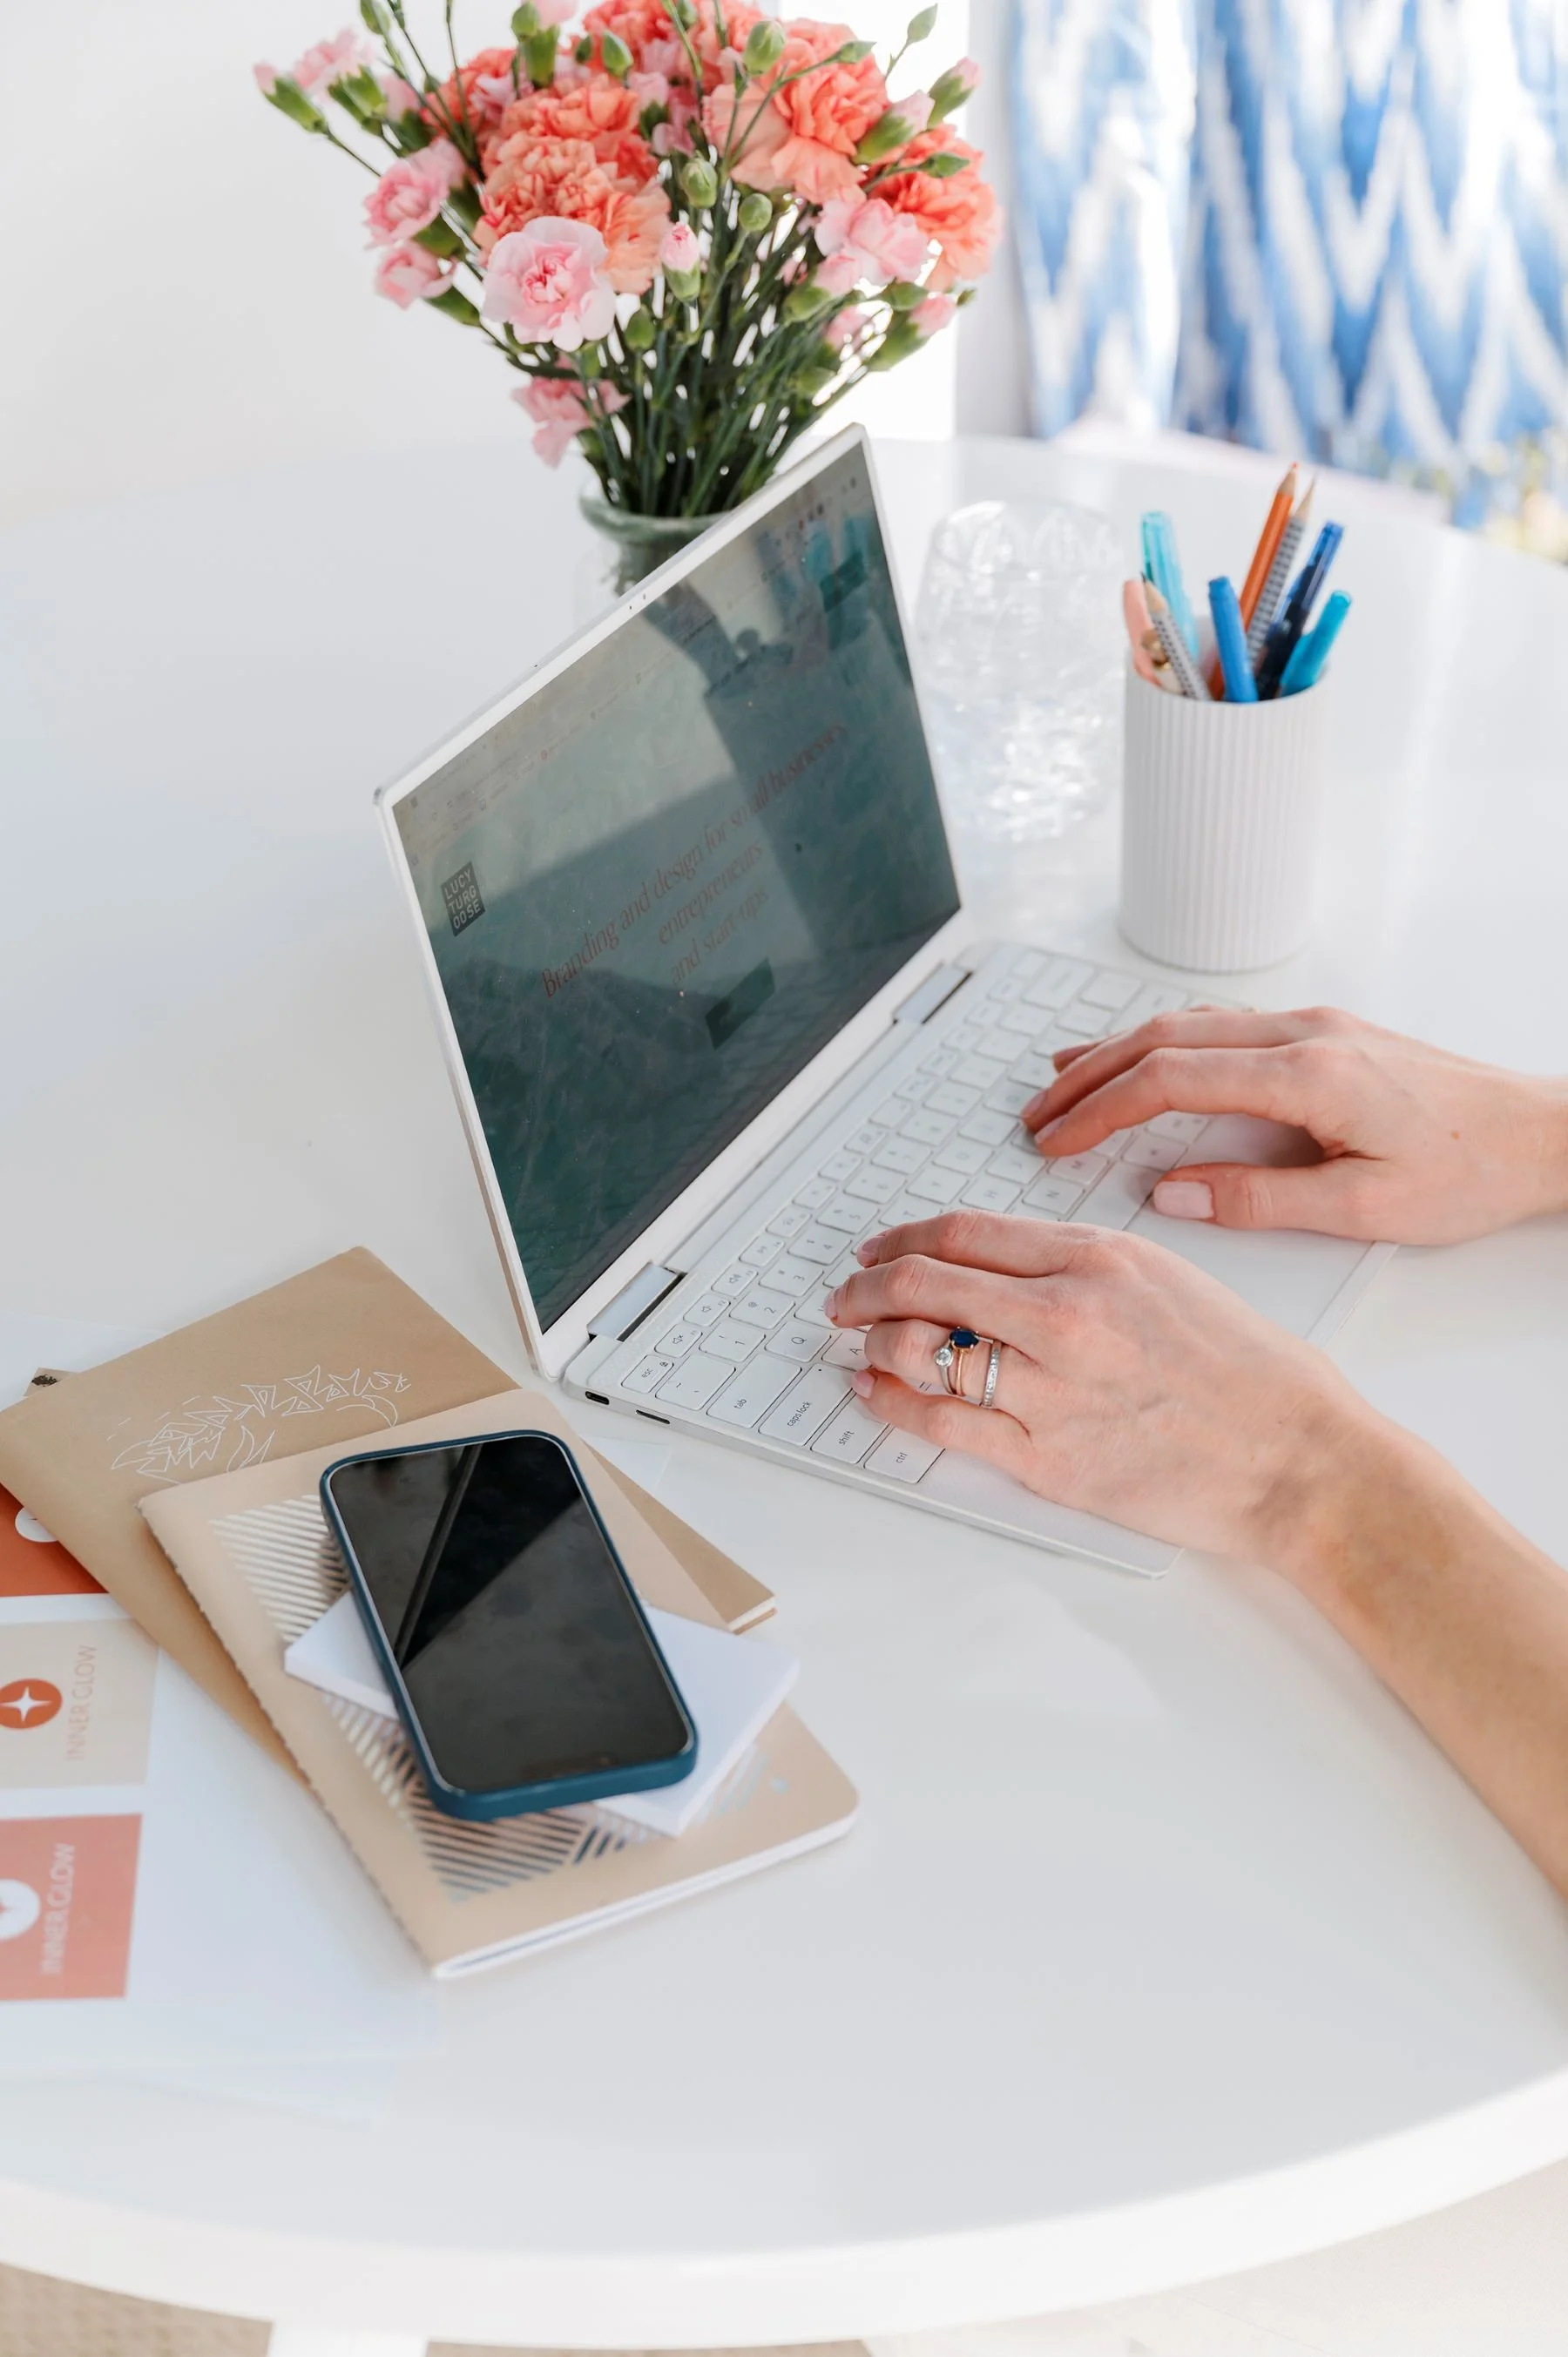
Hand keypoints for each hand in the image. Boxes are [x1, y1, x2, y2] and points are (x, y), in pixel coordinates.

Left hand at [826, 1211, 1374, 1560]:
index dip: (903, 1236)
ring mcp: (1051, 1387)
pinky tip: (878, 1396)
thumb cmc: (1254, 1376)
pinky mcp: (1046, 1458)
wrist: (1299, 1458)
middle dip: (866, 1286)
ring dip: (874, 1343)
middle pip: (924, 1280)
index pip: (965, 1231)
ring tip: (863, 1346)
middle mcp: (1067, 1312)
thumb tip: (1006, 1269)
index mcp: (1100, 1258)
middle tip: (845, 1296)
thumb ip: (1085, 1268)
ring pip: (920, 1348)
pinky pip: (941, 1421)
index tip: (880, 1247)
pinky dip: (893, 1404)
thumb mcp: (1171, 1280)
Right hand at [1020, 1006, 1567, 1245]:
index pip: (1169, 1079)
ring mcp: (1313, 1024)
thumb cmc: (1470, 1171)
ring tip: (1062, 1079)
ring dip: (1118, 1049)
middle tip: (1036, 1115)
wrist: (1540, 1133)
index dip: (1099, 1110)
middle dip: (1088, 1075)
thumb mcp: (1364, 1207)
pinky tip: (1143, 1054)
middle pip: (1162, 1038)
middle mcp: (1303, 1033)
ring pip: (1188, 1022)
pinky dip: (1165, 1039)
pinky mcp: (1324, 1032)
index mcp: (1306, 1074)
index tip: (1054, 1141)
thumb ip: (1258, 1199)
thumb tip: (1171, 1193)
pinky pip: (1221, 1023)